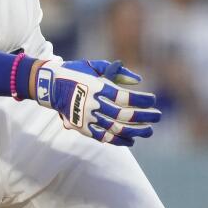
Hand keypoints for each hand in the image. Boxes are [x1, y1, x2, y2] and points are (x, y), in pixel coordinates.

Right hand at [32, 59, 161, 145]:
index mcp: (96, 88)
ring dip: (135, 131)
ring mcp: (87, 118)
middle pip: (123, 115)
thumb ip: (117, 72)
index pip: (125, 98)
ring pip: (116, 129)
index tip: (153, 100)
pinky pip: (103, 138)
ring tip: (149, 130)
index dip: (141, 100)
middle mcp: (93, 104)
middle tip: (158, 116)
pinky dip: (119, 141)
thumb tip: (138, 80)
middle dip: (144, 117)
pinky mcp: (82, 128)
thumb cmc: (75, 72)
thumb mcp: (94, 66)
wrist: (50, 85)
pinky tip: (131, 140)